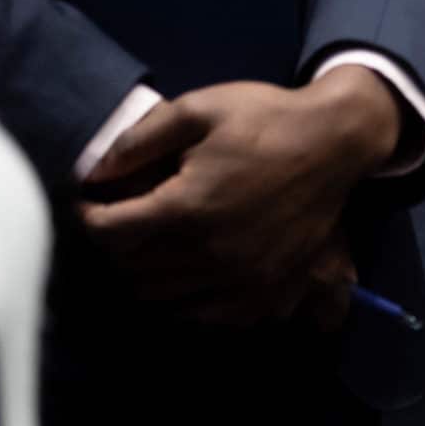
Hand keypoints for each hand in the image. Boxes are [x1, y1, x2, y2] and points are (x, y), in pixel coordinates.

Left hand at [79, 69, 401, 325]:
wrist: (336, 142)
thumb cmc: (265, 119)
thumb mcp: (197, 110)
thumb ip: (138, 142)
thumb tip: (93, 174)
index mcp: (188, 207)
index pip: (110, 233)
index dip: (88, 216)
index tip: (91, 202)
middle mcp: (211, 252)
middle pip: (132, 269)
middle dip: (118, 244)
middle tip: (125, 219)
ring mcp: (242, 277)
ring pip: (164, 296)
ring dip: (147, 273)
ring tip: (153, 244)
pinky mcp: (267, 289)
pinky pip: (208, 315)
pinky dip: (186, 300)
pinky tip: (189, 272)